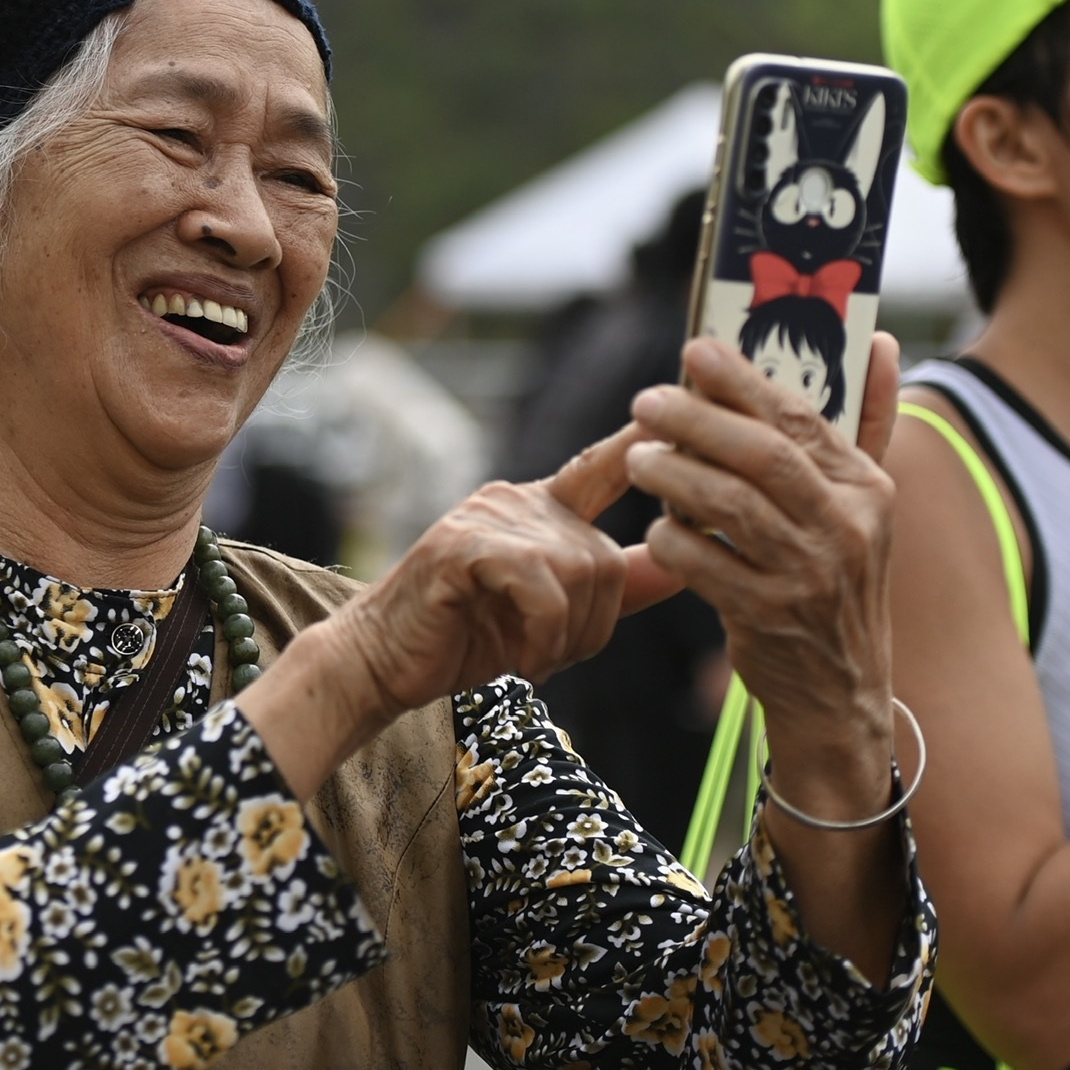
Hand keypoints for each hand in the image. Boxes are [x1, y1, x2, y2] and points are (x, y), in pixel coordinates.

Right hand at [244, 421, 675, 796]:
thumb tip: (682, 564)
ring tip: (527, 656)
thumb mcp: (554, 613)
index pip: (604, 466)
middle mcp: (517, 500)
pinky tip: (519, 657)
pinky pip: (542, 588)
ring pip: (579, 574)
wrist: (382, 661)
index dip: (643, 443)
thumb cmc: (466, 637)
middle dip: (591, 626)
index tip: (687, 407)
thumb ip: (615, 586)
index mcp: (539, 507)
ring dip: (563, 637)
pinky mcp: (464, 545)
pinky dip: (541, 635)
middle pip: (604, 560)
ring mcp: (488, 517)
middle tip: (549, 655)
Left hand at [625, 335, 901, 823]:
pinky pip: (707, 566)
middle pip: (763, 455)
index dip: (743, 381)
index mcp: (868, 488)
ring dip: (675, 475)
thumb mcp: (863, 505)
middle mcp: (848, 528)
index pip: (802, 418)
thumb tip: (877, 341)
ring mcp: (810, 576)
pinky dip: (675, 541)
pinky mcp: (770, 618)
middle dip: (698, 420)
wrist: (839, 690)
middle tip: (647, 401)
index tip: (695, 350)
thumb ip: (867, 423)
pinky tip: (657, 529)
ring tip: (638, 458)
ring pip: (731, 507)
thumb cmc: (836, 579)